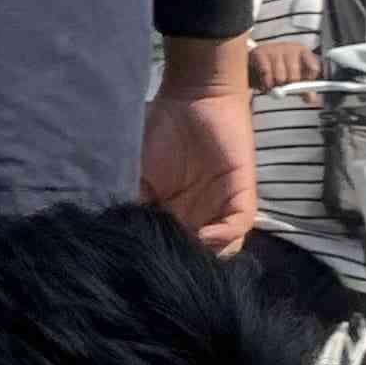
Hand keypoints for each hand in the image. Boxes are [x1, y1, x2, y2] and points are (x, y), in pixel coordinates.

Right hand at [138, 84, 256, 253]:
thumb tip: (123, 240)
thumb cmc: (159, 128)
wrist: (192, 96)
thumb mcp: (135, 172)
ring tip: (185, 254)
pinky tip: (203, 236)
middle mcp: (199, 216)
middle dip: (183, 264)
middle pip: (197, 256)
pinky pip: (238, 226)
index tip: (142, 263)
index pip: (169, 249)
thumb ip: (133, 203)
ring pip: (221, 249)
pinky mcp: (242, 196)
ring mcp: (222, 208)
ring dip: (205, 255)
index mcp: (172, 214)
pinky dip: (222, 237)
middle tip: (166, 268)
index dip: (158, 260)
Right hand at [250, 38, 322, 90]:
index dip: (309, 80)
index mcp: (303, 52)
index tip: (304, 88)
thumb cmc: (278, 68)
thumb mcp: (293, 76)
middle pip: (295, 75)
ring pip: (280, 77)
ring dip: (276, 86)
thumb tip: (311, 99)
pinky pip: (266, 74)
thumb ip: (303, 88)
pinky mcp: (262, 53)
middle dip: (289, 86)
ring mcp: (276, 49)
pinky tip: (266, 83)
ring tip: (274, 85)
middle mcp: (291, 48)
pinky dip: (266, 83)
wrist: (256, 59)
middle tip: (285, 87)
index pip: (313, 67)